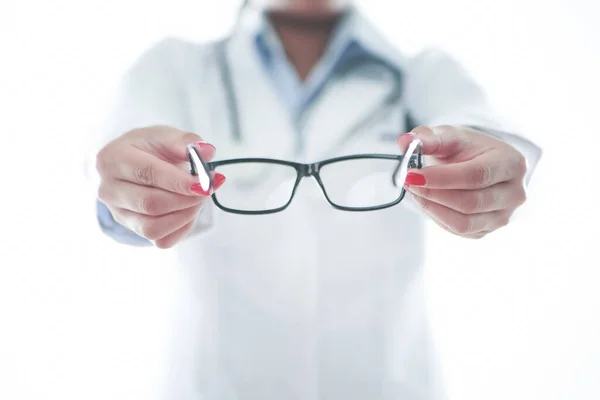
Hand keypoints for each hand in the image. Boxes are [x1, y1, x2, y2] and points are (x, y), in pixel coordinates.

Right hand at [96, 125, 224, 247]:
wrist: (138, 164)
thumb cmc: (151, 149)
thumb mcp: (165, 135)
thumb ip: (186, 141)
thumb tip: (207, 151)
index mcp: (112, 158)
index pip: (147, 173)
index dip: (179, 182)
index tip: (204, 183)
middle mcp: (108, 189)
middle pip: (150, 204)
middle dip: (186, 199)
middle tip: (207, 189)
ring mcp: (118, 213)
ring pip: (153, 228)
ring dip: (185, 215)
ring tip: (197, 198)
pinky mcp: (132, 230)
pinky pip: (160, 240)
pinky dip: (181, 228)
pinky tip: (187, 210)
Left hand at [397, 125, 527, 238]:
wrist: (480, 165)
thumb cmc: (467, 150)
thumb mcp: (450, 136)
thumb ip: (429, 137)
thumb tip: (404, 141)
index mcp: (511, 164)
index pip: (476, 176)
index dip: (441, 178)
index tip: (412, 174)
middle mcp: (514, 193)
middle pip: (470, 202)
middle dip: (432, 193)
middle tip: (408, 181)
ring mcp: (503, 216)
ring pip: (464, 222)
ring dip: (432, 208)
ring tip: (415, 191)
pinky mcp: (487, 230)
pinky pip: (458, 231)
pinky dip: (437, 217)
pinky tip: (428, 201)